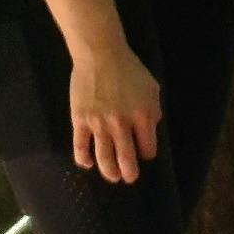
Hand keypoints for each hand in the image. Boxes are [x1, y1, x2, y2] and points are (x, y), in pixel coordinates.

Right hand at [67, 39, 163, 183]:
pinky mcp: (80, 120)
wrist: (100, 55)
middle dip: (129, 172)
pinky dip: (83, 159)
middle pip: (126, 158)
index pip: (148, 146)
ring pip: (103, 157)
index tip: (144, 154)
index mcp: (143, 116)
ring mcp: (99, 124)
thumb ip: (152, 110)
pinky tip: (87, 164)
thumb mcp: (151, 88)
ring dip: (109, 171)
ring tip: (113, 177)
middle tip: (130, 178)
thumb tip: (150, 129)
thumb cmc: (129, 70)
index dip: (147, 153)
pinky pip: (80, 146)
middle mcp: (122, 124)